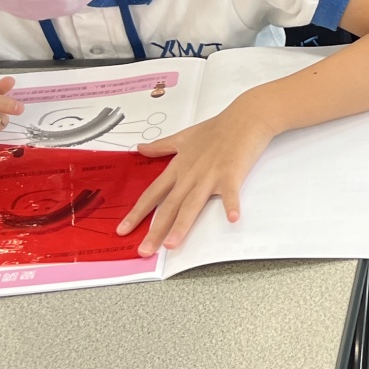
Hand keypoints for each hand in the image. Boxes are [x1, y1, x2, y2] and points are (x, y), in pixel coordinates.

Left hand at [117, 106, 276, 254]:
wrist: (245, 117)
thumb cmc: (217, 128)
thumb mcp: (184, 137)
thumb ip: (162, 146)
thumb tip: (140, 148)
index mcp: (179, 167)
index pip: (153, 193)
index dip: (137, 212)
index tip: (123, 230)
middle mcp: (190, 174)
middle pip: (169, 205)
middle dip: (155, 229)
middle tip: (145, 251)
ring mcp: (211, 175)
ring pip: (193, 204)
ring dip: (182, 224)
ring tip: (172, 244)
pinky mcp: (232, 174)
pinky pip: (230, 192)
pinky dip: (231, 205)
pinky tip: (232, 219)